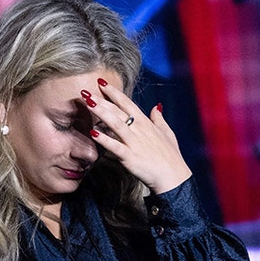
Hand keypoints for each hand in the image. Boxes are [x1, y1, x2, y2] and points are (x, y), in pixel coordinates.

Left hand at [86, 79, 191, 194]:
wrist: (174, 177)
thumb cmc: (171, 157)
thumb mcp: (167, 133)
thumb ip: (159, 119)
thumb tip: (156, 106)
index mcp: (146, 123)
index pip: (127, 103)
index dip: (114, 92)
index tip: (101, 82)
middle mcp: (139, 129)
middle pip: (118, 111)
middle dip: (101, 100)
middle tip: (86, 90)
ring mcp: (135, 143)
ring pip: (115, 123)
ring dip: (101, 112)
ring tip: (88, 103)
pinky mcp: (131, 157)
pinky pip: (115, 146)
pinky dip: (104, 140)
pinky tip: (93, 133)